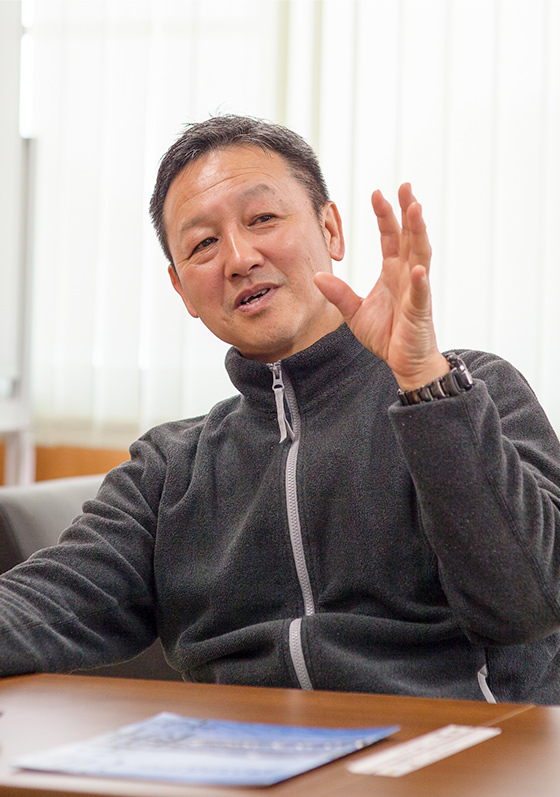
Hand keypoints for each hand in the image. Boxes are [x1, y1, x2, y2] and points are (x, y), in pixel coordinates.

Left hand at [314, 183, 448, 390]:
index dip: (384, 215)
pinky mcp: (419, 312)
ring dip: (419, 232)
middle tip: (405, 185)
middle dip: (407, 211)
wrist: (403, 361)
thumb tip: (317, 276)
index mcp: (392, 271)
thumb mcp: (354, 312)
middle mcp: (407, 275)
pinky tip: (417, 268)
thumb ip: (338, 294)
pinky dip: (420, 281)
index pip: (390, 237)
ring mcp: (416, 291)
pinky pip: (420, 294)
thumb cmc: (386, 334)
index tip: (376, 192)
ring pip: (420, 255)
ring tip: (416, 209)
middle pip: (410, 236)